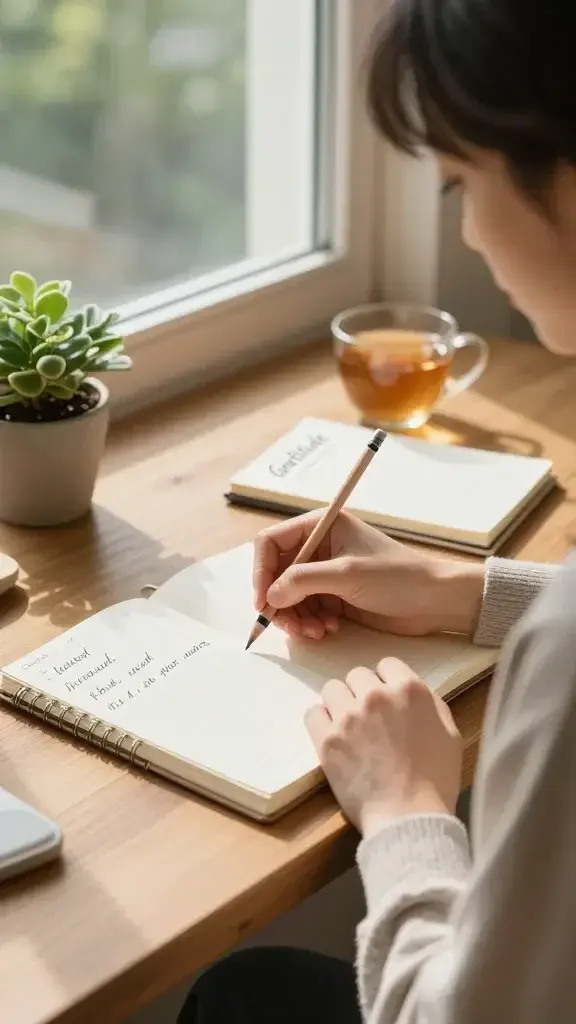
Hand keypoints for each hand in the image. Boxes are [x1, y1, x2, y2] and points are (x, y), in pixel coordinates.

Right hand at [253, 510, 483, 639]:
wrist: (433, 601)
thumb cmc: (397, 577)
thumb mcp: (347, 574)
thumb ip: (304, 581)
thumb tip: (270, 595)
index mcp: (320, 526)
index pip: (271, 543)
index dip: (261, 572)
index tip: (263, 602)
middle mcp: (318, 547)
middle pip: (275, 574)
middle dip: (279, 602)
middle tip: (291, 626)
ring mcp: (324, 573)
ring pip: (287, 596)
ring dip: (294, 617)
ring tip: (315, 632)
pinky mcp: (332, 596)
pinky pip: (304, 610)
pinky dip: (308, 623)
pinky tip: (326, 630)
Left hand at [306, 658, 462, 837]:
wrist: (408, 817)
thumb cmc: (436, 780)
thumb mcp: (450, 733)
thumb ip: (430, 704)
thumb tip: (410, 693)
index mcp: (409, 689)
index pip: (387, 664)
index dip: (387, 681)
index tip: (388, 700)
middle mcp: (376, 695)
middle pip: (358, 675)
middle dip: (363, 692)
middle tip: (370, 718)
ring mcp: (348, 716)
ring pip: (332, 689)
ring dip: (340, 703)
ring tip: (349, 726)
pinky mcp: (326, 739)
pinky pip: (312, 713)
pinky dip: (320, 722)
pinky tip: (333, 736)